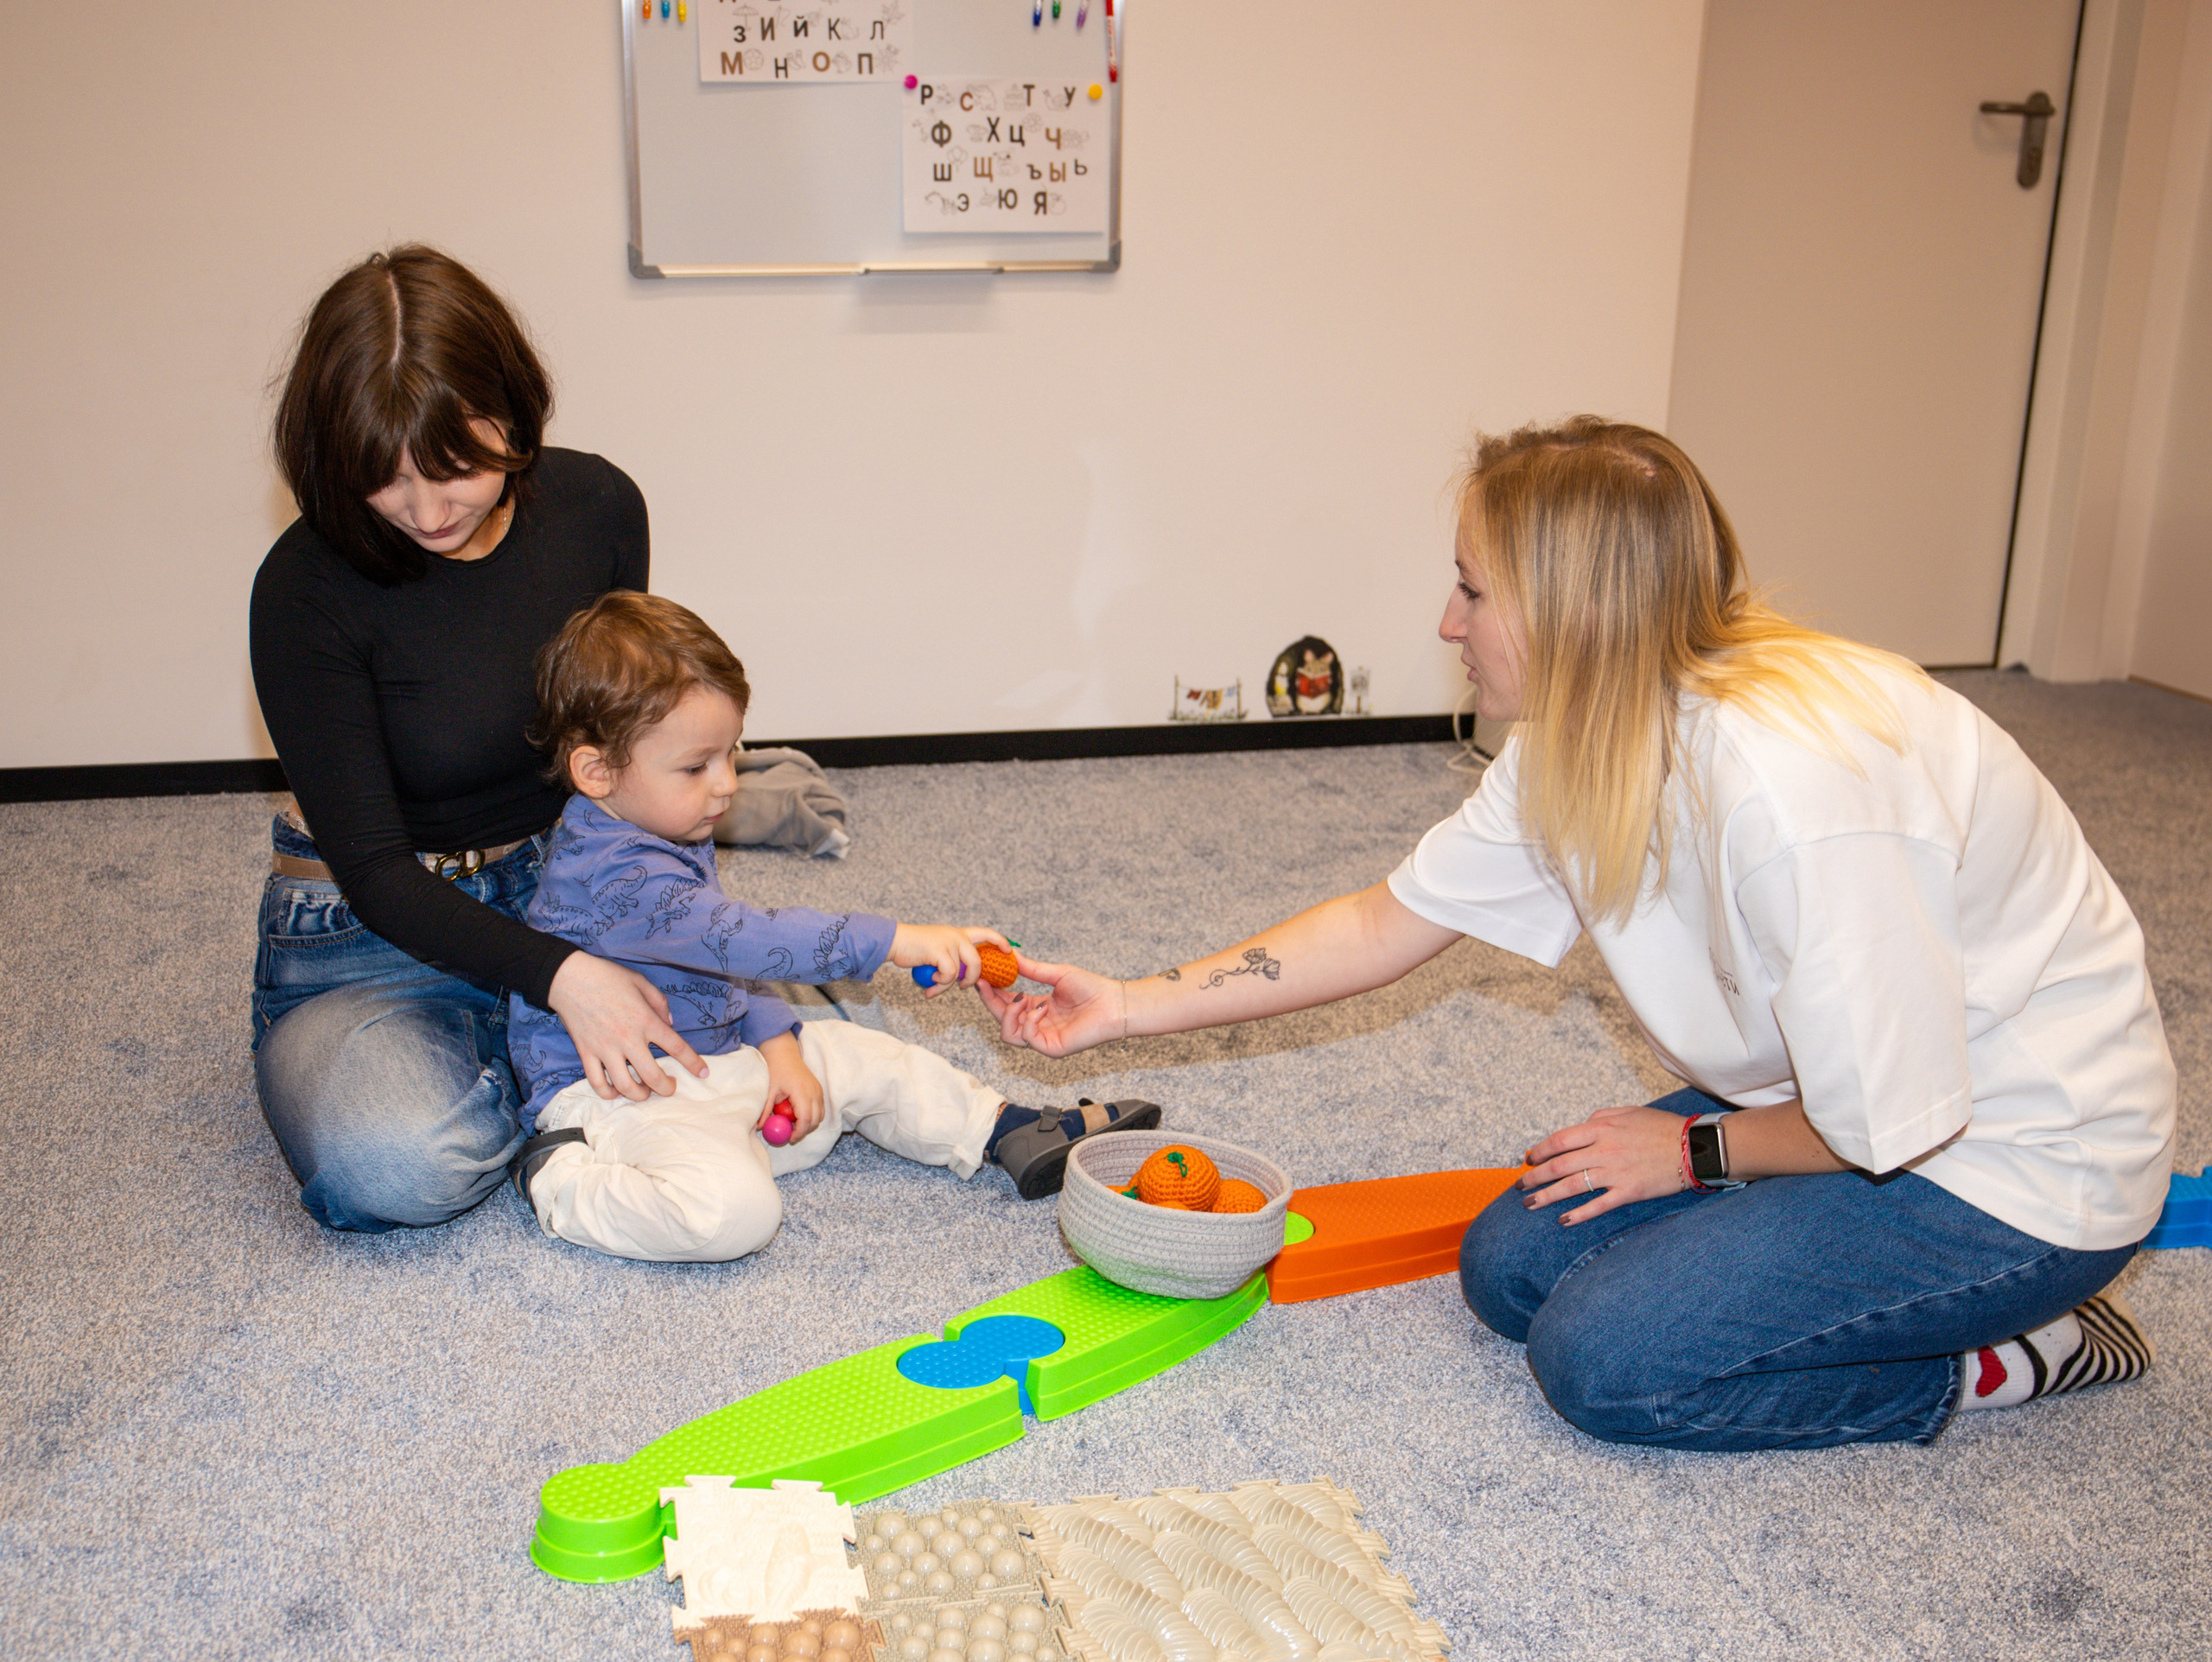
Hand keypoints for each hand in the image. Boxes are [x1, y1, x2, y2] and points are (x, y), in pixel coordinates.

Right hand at [545, 951, 708, 1101]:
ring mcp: (605, 1049)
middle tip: (670, 1088)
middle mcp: (628, 1039)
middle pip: (652, 1076)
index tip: (703, 1073)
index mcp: (645, 1020)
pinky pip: (597, 1082)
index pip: (676, 1047)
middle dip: (666, 1088)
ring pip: (625, 1086)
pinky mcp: (586, 1053)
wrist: (569, 978)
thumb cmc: (606, 977)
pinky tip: (616, 1091)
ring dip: (639, 1095)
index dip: (693, 1063)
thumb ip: (659, 1002)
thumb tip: (669, 1023)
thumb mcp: (640, 982)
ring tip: (645, 1092)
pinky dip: (608, 1093)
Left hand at [756, 1030, 825, 1140]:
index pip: (806, 1119)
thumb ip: (766, 1110)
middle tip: (790, 1134)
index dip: (799, 1132)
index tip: (789, 1139)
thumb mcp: (769, 1090)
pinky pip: (820, 1108)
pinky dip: (812, 1115)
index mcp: (802, 1092)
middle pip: (815, 1120)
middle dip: (804, 1130)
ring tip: (793, 1122)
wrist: (784, 1053)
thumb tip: (760, 1127)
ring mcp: (819, 1090)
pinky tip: (798, 1113)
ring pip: (820, 1116)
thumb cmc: (776, 1070)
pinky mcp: (819, 1089)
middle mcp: (814, 1092)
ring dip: (809, 1123)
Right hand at [889, 923, 1008, 997]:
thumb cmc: (913, 949)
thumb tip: (957, 980)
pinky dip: (940, 983)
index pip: (986, 933)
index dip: (1000, 941)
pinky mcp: (939, 950)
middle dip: (973, 979)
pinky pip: (949, 974)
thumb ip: (950, 960)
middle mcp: (956, 935)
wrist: (894, 941)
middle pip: (978, 961)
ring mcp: (949, 941)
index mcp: (958, 933)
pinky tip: (931, 981)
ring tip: (937, 987)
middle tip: (963, 988)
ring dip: (949, 984)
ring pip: (962, 971)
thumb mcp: (937, 950)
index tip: (1009, 951)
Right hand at [976, 954, 1128, 1057]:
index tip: (982, 976)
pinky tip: (1040, 1008)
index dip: (992, 992)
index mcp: (1038, 1009)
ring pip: (1008, 1034)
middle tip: (984, 984)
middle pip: (1002, 1020)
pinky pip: (1028, 1039)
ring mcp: (1044, 1039)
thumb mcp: (1056, 974)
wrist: (1114, 1003)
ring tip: (1021, 998)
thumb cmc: (1091, 988)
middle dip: (990, 1003)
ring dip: (1008, 1014)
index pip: (1007, 1004)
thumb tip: (1010, 955)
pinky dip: (1029, 1022)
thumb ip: (1032, 969)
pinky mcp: (1052, 1048)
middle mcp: (1038, 1025)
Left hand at [1517, 1104, 1687, 1223]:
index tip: (1528, 1159)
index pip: (1560, 1140)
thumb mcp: (1628, 1112)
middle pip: (1559, 1165)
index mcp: (1601, 1128)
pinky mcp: (1629, 1191)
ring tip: (1530, 1205)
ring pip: (1572, 1186)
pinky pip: (1597, 1205)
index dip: (1540, 1151)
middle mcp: (1603, 1150)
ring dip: (1547, 1196)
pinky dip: (1578, 1213)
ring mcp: (1615, 1172)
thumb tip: (1582, 1125)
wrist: (1695, 1146)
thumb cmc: (1662, 1127)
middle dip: (1535, 1177)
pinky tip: (1563, 1220)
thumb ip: (1600, 1117)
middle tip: (1520, 1186)